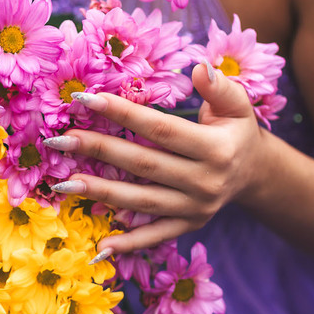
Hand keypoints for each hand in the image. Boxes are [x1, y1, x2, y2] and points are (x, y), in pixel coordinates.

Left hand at [45, 64, 266, 255]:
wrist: (253, 172)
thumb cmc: (236, 130)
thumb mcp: (238, 104)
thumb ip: (219, 87)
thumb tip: (198, 69)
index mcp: (216, 149)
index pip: (160, 129)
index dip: (122, 113)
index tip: (85, 99)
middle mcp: (206, 182)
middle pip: (143, 164)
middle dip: (99, 150)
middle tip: (60, 140)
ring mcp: (196, 208)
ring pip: (141, 201)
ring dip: (101, 192)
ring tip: (64, 183)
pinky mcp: (188, 225)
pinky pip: (155, 235)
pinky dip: (128, 243)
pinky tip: (100, 245)